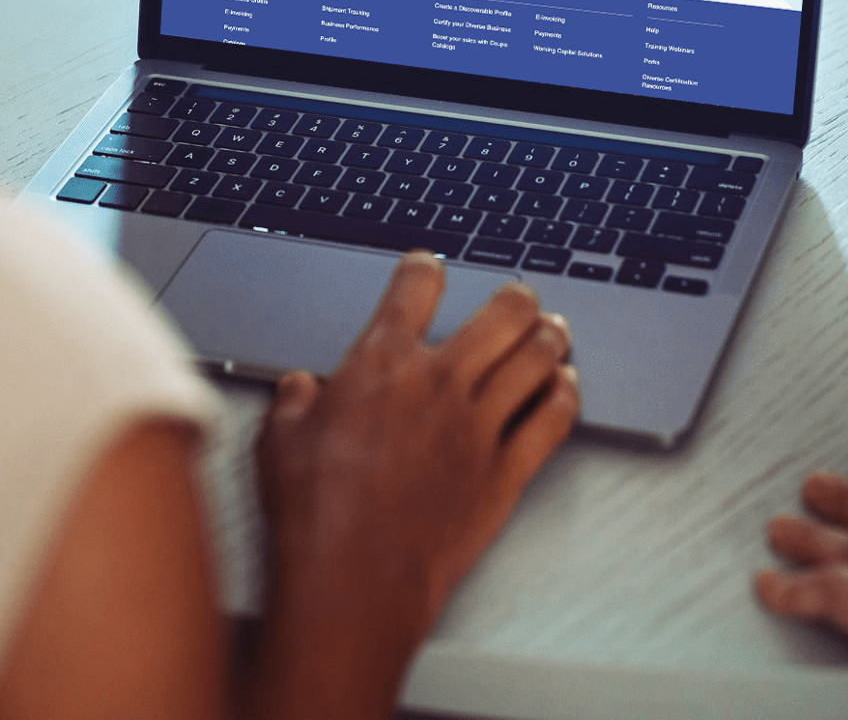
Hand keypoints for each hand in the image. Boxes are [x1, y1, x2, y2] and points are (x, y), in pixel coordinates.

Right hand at [250, 252, 578, 719]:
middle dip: (519, 297)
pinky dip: (567, 396)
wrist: (353, 578)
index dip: (426, 269)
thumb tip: (301, 388)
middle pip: (505, 312)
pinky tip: (567, 388)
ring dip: (552, 338)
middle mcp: (440, 381)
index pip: (417, 286)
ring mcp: (480, 425)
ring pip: (539, 358)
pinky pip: (554, 420)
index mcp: (383, 361)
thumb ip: (296, 401)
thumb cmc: (314, 512)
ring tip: (555, 332)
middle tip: (520, 298)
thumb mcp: (281, 439)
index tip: (429, 269)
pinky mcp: (506, 472)